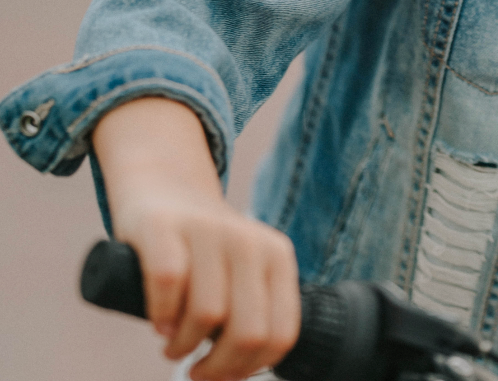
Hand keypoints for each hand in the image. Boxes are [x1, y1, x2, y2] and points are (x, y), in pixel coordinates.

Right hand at [91, 97, 299, 380]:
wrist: (166, 190)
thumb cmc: (205, 254)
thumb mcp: (244, 276)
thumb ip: (252, 315)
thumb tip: (239, 375)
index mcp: (278, 256)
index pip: (281, 333)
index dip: (251, 368)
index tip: (226, 375)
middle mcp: (249, 240)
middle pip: (248, 332)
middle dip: (219, 368)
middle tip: (197, 369)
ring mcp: (207, 230)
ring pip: (208, 314)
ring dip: (183, 347)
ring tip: (174, 344)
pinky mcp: (165, 227)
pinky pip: (168, 284)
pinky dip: (160, 316)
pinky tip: (160, 323)